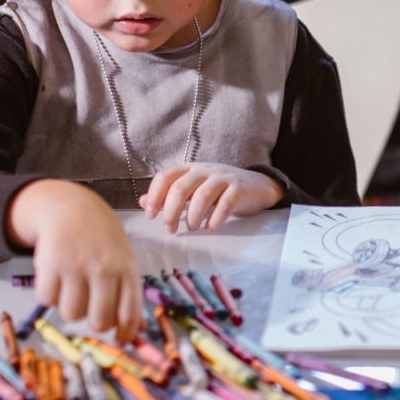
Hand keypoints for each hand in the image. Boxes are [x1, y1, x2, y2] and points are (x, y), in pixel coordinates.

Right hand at [8, 179, 142, 342]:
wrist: (72, 207)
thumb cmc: (101, 238)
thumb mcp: (123, 258)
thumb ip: (128, 292)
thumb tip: (135, 330)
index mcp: (126, 268)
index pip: (130, 312)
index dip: (125, 333)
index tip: (120, 339)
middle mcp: (104, 268)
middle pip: (99, 321)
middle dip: (95, 322)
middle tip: (91, 308)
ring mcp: (77, 266)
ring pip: (72, 314)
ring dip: (70, 307)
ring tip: (74, 287)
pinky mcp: (51, 264)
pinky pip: (47, 299)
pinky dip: (50, 295)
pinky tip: (58, 278)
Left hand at [140, 163, 284, 232]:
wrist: (257, 186)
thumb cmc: (220, 190)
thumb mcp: (193, 190)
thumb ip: (169, 195)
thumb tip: (142, 202)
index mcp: (190, 169)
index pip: (166, 176)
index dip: (155, 195)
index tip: (150, 215)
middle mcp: (204, 171)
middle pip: (181, 187)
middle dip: (171, 211)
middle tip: (170, 229)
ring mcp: (223, 178)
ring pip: (202, 195)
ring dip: (192, 216)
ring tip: (192, 228)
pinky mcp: (239, 189)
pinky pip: (225, 203)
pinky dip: (215, 218)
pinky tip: (210, 228)